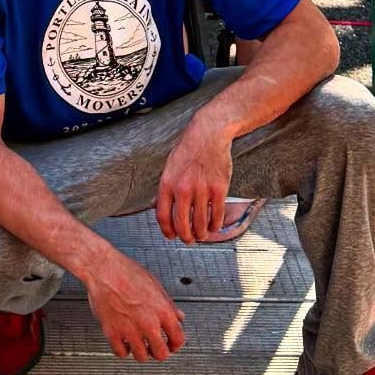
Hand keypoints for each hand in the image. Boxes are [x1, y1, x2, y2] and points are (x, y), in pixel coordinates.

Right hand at [83, 249, 184, 360]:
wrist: (102, 267)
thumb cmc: (126, 271)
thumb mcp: (155, 284)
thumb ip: (168, 304)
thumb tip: (178, 316)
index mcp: (162, 310)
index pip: (178, 339)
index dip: (176, 344)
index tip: (172, 345)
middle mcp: (148, 323)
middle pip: (161, 354)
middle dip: (159, 352)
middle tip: (155, 348)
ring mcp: (130, 329)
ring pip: (141, 357)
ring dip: (141, 352)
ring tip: (138, 344)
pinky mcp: (112, 332)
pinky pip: (121, 353)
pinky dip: (123, 350)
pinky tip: (123, 342)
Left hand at [155, 121, 233, 243]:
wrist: (208, 134)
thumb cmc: (187, 150)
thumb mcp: (169, 166)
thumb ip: (164, 188)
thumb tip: (156, 206)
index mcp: (167, 183)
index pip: (162, 216)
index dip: (166, 231)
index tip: (171, 236)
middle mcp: (183, 188)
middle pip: (182, 224)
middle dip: (185, 237)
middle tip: (188, 240)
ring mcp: (202, 189)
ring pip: (200, 223)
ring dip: (201, 234)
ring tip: (202, 235)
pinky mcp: (218, 189)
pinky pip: (217, 215)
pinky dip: (216, 226)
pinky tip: (214, 227)